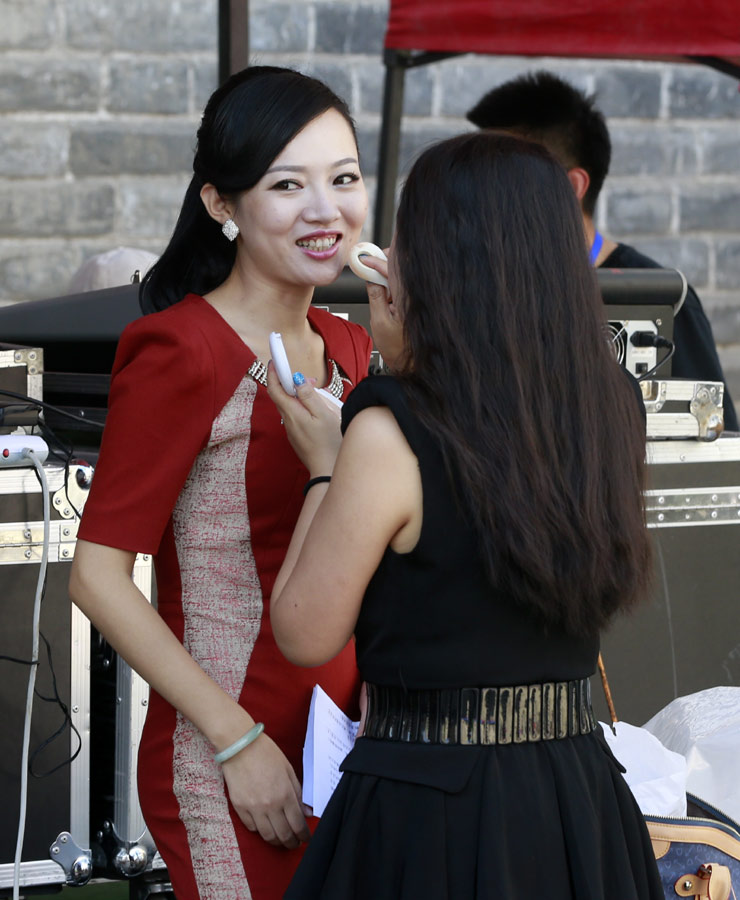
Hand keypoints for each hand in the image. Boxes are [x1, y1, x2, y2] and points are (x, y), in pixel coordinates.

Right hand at [221, 731, 310, 848]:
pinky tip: (265, 827)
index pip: (298, 824)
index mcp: (285, 794)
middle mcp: (270, 805)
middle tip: (295, 844)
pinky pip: (251, 828)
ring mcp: (253, 808)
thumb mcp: (288, 769)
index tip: (306, 838)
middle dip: (292, 843)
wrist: (240, 746)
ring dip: (277, 841)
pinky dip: (260, 830)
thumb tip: (306, 812)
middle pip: (284, 835)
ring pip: (267, 836)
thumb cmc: (266, 753)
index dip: (304, 835)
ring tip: (281, 840)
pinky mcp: (239, 808)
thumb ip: (298, 792)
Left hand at [266, 361, 342, 474]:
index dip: (273, 373)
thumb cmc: (330, 443)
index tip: (274, 361)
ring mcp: (291, 431)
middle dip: (291, 383)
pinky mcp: (297, 437)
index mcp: (292, 413)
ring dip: (299, 397)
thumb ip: (310, 396)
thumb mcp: (324, 415)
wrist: (327, 471)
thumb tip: (298, 380)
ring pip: (290, 407)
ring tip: (318, 396)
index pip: (275, 389)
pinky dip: (303, 409)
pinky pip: (296, 417)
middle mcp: (288, 421)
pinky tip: (318, 413)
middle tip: (309, 380)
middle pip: (282, 397)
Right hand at [361, 253, 405, 370]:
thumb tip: (369, 276)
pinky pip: (402, 285)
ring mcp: (415, 298)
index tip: (363, 259)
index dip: (376, 261)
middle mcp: (414, 295)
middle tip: (369, 263)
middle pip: (399, 268)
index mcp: (407, 298)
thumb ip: (375, 295)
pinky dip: (391, 282)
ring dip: (386, 271)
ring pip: (400, 275)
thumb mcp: (379, 321)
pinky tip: (383, 289)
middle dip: (384, 261)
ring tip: (374, 279)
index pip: (392, 270)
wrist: (411, 362)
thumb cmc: (399, 347)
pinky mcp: (414, 302)